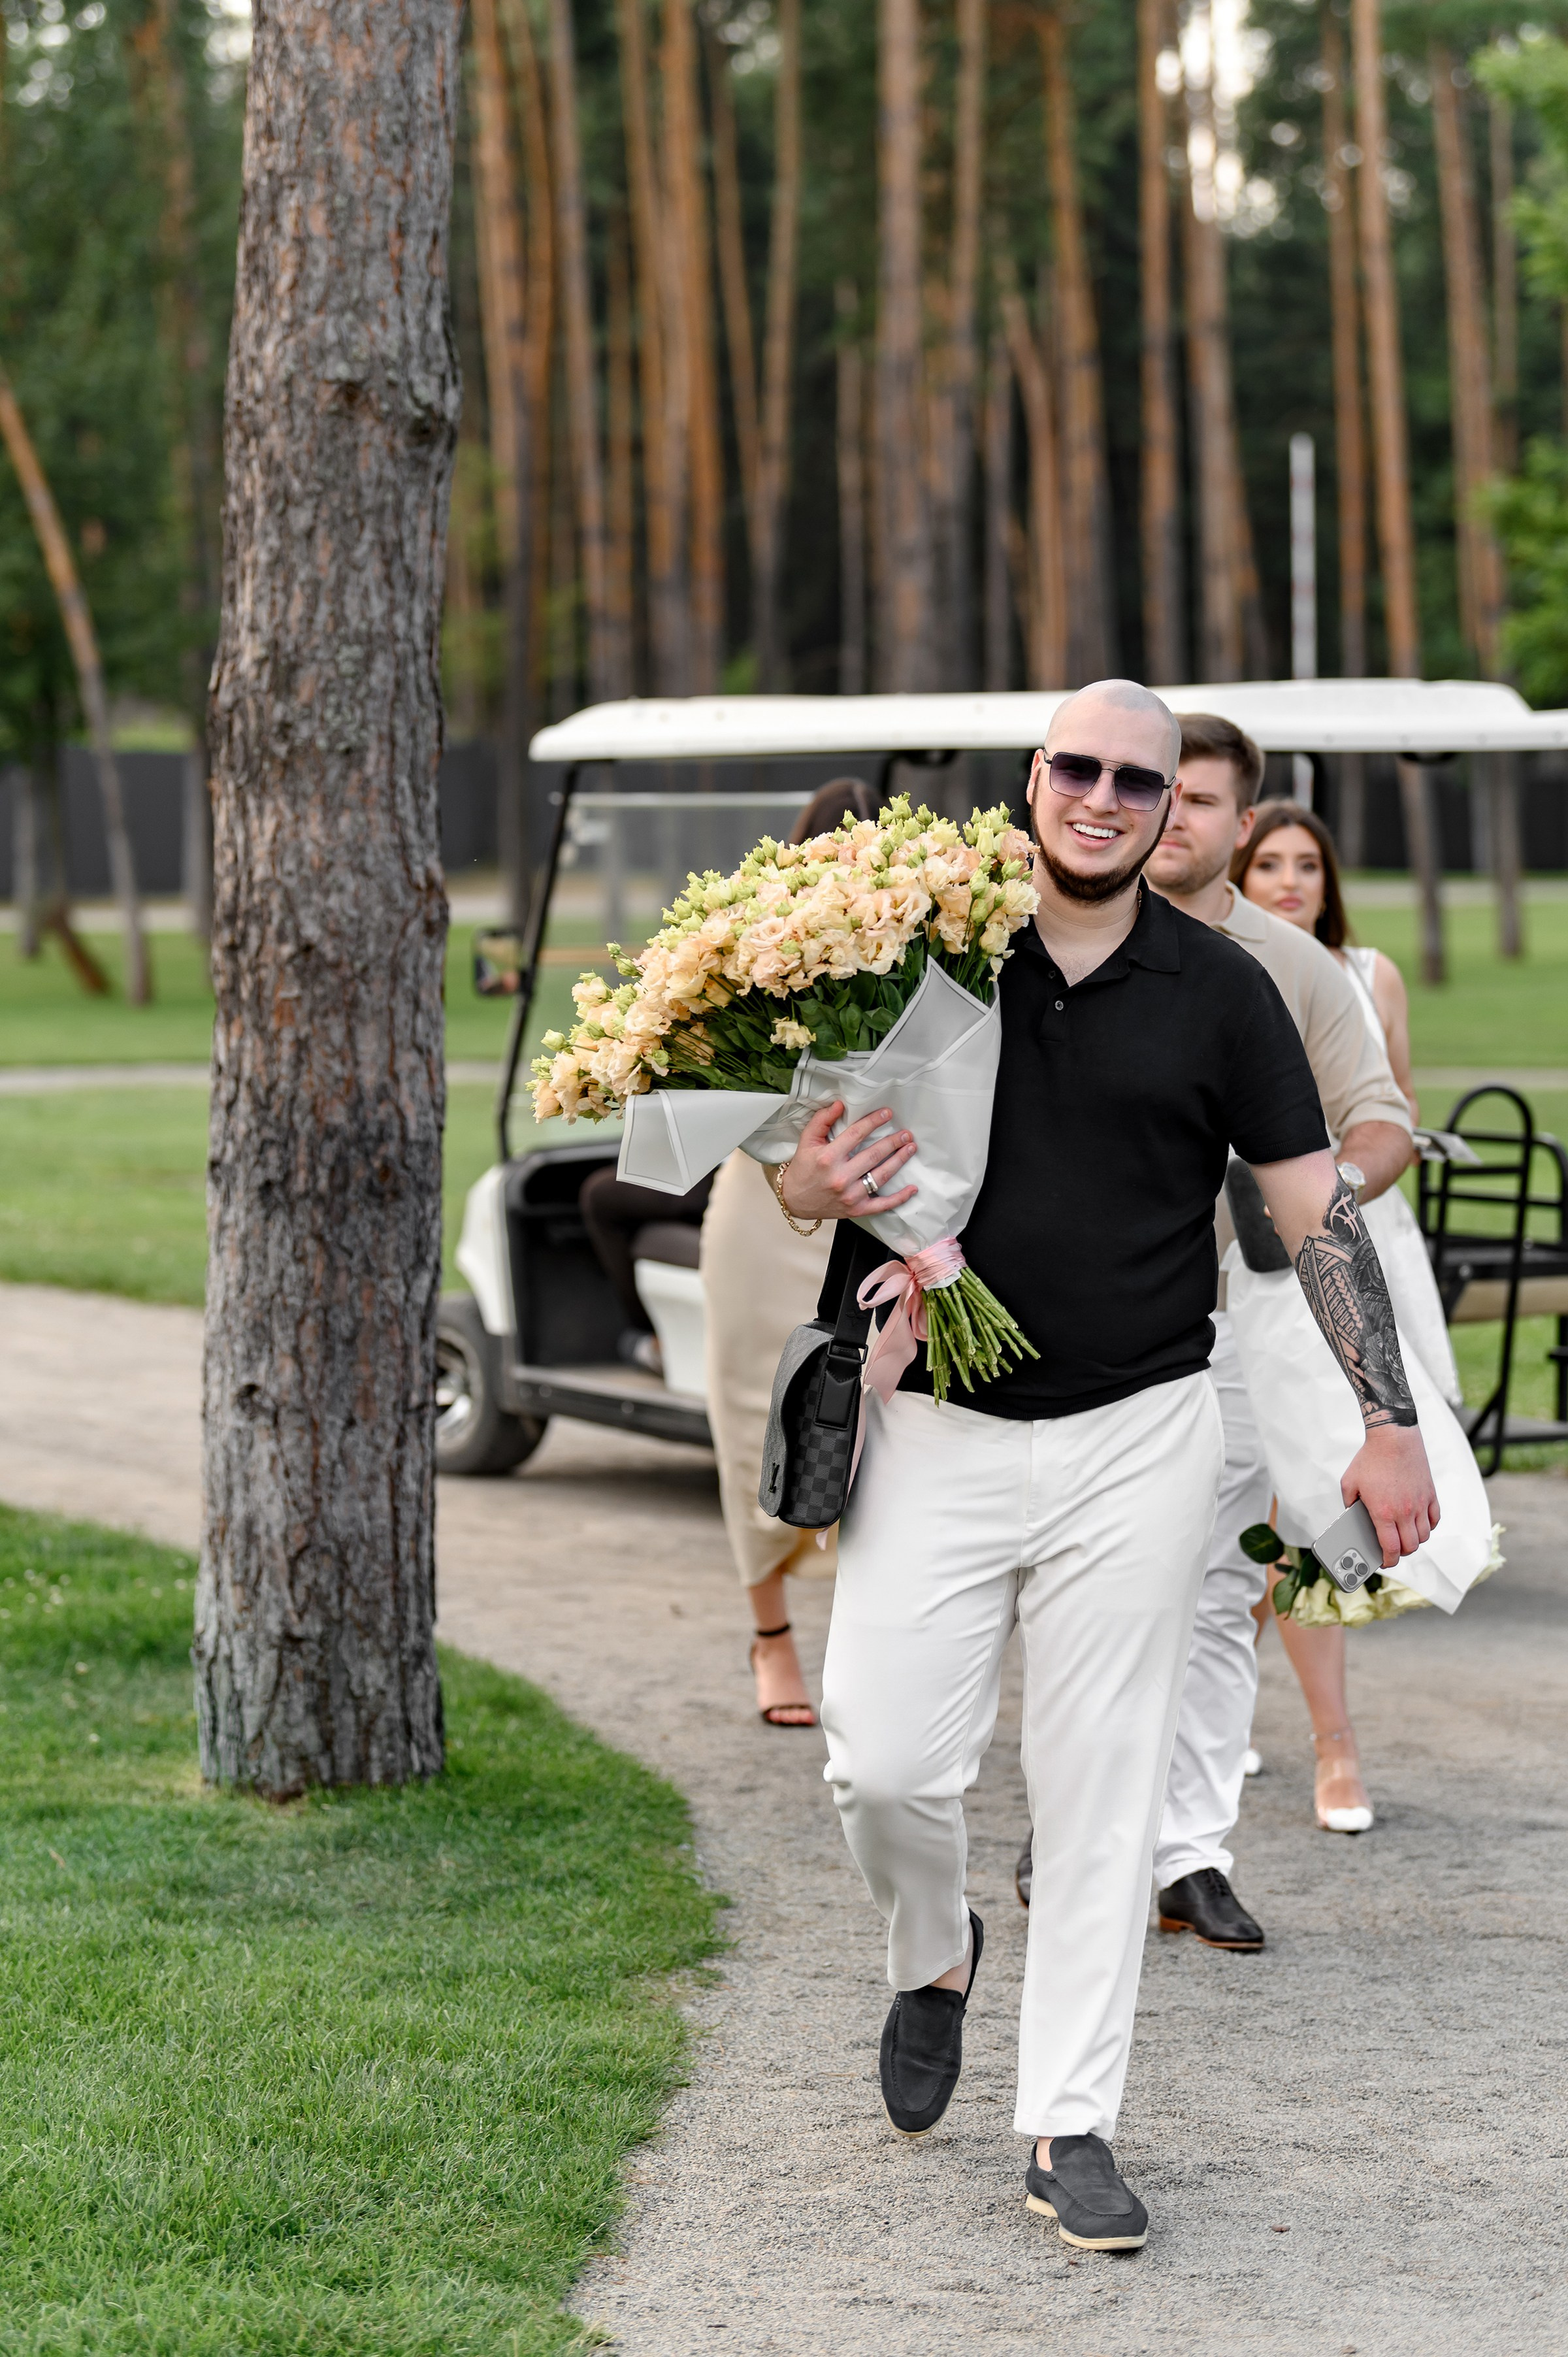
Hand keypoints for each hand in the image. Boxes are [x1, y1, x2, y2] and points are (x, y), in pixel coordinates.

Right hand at [778, 1101, 917, 1222]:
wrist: (794, 1199)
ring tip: (910, 1148)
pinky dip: (899, 1198)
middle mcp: (840, 1177)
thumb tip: (840, 1104)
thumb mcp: (807, 1141)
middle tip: (906, 1134)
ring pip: (881, 1176)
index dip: (874, 1122)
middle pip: (873, 1155)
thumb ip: (822, 1120)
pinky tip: (912, 1189)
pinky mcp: (856, 1210)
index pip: (856, 1134)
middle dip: (893, 1142)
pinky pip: (882, 1205)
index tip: (887, 1114)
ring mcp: (850, 1196)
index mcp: (828, 1158)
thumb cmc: (803, 1168)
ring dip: (899, 1161)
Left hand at [1341, 1424, 1439, 1566]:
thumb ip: (1349, 1503)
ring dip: (1414, 1541)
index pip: (1391, 1549)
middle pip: (1410, 1547)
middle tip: (1393, 1551)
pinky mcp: (1430, 1493)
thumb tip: (1352, 1515)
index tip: (1384, 1562)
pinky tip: (1419, 1524)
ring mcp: (1420, 1503)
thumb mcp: (1349, 1482)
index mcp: (1383, 1513)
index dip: (1388, 1561)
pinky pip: (1434, 1519)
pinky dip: (1428, 1526)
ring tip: (1405, 1537)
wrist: (1394, 1437)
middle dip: (1401, 1554)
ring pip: (1424, 1536)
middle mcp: (1405, 1512)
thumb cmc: (1370, 1458)